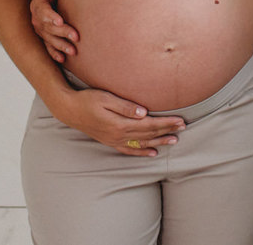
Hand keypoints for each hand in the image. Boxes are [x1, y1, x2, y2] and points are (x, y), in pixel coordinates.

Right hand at [29, 0, 78, 61]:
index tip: (60, 20)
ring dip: (60, 45)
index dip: (50, 16)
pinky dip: (54, 53)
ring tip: (73, 50)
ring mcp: (40, 28)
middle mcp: (37, 17)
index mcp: (38, 2)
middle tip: (75, 36)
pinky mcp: (45, 35)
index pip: (42, 10)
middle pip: (47, 27)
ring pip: (48, 39)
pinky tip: (62, 59)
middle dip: (61, 33)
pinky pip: (47, 46)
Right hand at [53, 86, 185, 156]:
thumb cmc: (87, 100)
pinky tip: (152, 153)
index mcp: (121, 124)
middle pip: (149, 134)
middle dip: (167, 131)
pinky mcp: (110, 141)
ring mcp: (115, 140)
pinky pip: (129, 150)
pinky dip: (142, 152)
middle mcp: (119, 135)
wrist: (69, 110)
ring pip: (142, 144)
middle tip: (183, 128)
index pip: (150, 125)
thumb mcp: (106, 99)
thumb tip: (145, 113)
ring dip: (159, 142)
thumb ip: (126, 107)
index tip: (180, 120)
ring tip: (174, 141)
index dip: (166, 123)